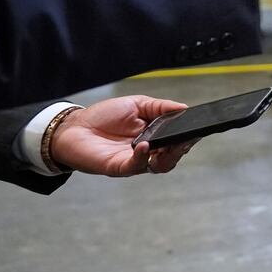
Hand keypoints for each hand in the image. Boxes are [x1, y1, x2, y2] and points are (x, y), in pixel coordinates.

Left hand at [52, 96, 195, 175]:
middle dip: (184, 146)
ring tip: (172, 144)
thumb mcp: (136, 104)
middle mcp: (148, 151)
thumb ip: (160, 106)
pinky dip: (143, 156)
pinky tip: (145, 144)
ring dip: (170, 155)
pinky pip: (137, 165)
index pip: (178, 139)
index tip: (198, 127)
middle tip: (188, 137)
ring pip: (161, 165)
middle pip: (174, 155)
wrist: (73, 127)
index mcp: (155, 136)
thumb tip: (184, 108)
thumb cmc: (102, 117)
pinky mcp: (119, 167)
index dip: (189, 135)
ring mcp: (135, 161)